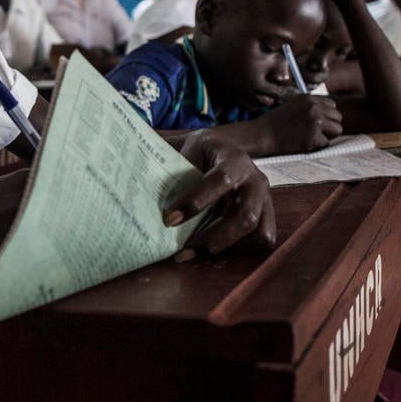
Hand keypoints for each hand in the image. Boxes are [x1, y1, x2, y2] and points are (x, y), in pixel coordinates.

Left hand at [167, 130, 274, 254]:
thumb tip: (133, 168)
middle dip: (212, 237)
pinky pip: (262, 240)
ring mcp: (265, 200)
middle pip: (245, 216)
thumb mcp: (186, 147)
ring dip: (225, 248)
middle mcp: (256, 180)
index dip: (195, 202)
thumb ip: (168, 158)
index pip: (219, 181)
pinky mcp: (267, 216)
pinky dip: (238, 251)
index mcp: (234, 159)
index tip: (168, 219)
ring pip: (258, 233)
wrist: (228, 149)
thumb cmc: (201, 151)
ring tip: (193, 254)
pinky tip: (210, 252)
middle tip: (182, 250)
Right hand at [258, 94, 342, 152]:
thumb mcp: (292, 106)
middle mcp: (314, 108)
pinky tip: (304, 144)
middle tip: (314, 132)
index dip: (325, 115)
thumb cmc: (274, 123)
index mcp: (309, 98)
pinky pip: (326, 143)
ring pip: (337, 129)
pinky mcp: (313, 137)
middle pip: (338, 117)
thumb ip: (309, 107)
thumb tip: (329, 114)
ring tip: (312, 138)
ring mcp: (315, 122)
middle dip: (329, 126)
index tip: (315, 122)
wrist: (261, 134)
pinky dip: (317, 146)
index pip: (332, 105)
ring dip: (327, 136)